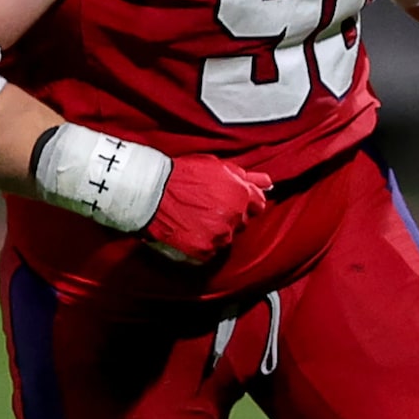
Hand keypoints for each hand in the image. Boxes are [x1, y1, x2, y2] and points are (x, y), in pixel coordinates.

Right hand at [144, 154, 272, 260]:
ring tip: (194, 217)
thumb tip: (267, 182)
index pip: (258, 204)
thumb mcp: (217, 167)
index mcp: (241, 194)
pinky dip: (203, 243)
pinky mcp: (204, 250)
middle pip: (242, 222)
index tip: (230, 200)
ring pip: (227, 237)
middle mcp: (234, 216)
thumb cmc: (182, 175)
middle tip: (206, 206)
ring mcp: (220, 235)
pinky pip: (211, 251)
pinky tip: (189, 229)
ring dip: (216, 230)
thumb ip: (246, 176)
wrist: (150, 192)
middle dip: (231, 215)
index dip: (244, 201)